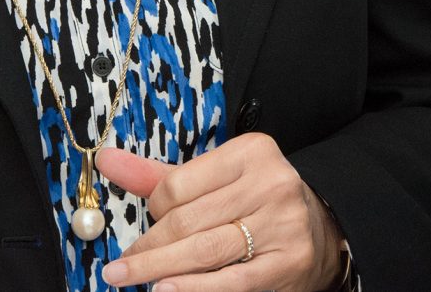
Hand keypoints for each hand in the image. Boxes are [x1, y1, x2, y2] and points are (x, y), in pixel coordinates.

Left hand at [98, 135, 346, 291]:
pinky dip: (193, 289)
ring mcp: (281, 224)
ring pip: (203, 251)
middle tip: (120, 266)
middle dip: (148, 247)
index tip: (146, 226)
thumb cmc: (256, 202)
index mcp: (250, 152)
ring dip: (158, 268)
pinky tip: (165, 290)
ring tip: (127, 278)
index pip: (178, 185)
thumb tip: (107, 160)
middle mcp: (270, 183)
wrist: (323, 230)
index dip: (152, 211)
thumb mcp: (214, 179)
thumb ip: (159, 175)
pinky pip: (231, 280)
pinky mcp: (287, 262)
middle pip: (187, 221)